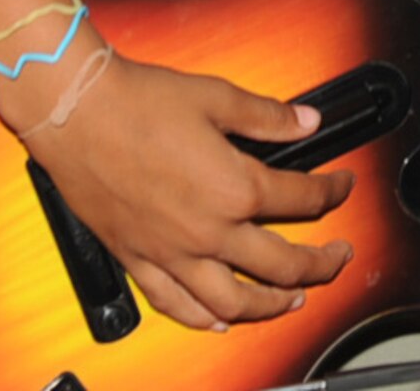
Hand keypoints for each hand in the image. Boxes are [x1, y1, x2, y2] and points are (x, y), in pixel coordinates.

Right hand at [17, 51, 354, 332]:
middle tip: (339, 257)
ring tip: (293, 300)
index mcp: (234, 188)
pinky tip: (217, 321)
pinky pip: (177, 305)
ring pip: (233, 303)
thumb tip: (306, 123)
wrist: (77, 113)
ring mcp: (172, 254)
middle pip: (281, 264)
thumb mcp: (217, 97)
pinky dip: (203, 319)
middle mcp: (208, 231)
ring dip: (270, 306)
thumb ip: (267, 117)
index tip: (342, 186)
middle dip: (320, 263)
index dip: (331, 192)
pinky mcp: (139, 260)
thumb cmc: (139, 102)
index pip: (301, 199)